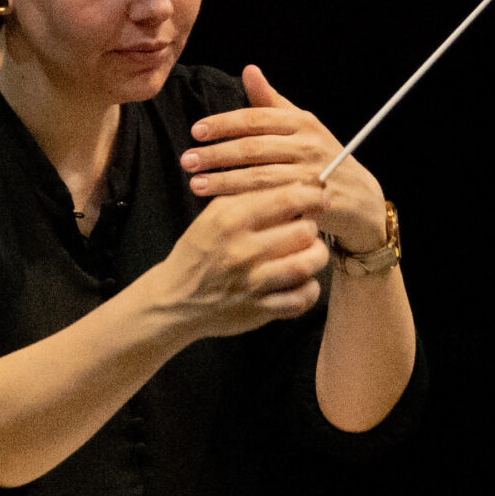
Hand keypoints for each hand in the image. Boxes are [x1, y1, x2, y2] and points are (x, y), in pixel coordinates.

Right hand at [145, 180, 331, 339]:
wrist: (175, 299)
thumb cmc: (200, 251)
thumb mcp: (215, 215)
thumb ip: (251, 197)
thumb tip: (298, 185)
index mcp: (231, 220)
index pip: (287, 199)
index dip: (312, 196)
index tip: (319, 198)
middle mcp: (243, 251)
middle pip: (304, 231)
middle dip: (311, 227)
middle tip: (306, 228)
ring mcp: (253, 283)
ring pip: (308, 264)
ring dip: (315, 256)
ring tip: (309, 252)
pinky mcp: (260, 310)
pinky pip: (302, 298)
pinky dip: (309, 288)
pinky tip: (302, 280)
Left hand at [183, 65, 388, 252]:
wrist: (360, 197)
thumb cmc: (323, 158)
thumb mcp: (302, 126)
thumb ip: (271, 102)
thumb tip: (249, 70)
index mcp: (302, 122)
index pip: (256, 118)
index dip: (224, 124)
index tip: (196, 131)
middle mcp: (308, 145)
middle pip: (254, 148)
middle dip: (217, 154)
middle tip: (187, 160)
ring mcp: (312, 174)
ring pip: (260, 176)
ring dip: (224, 180)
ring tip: (195, 183)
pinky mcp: (312, 201)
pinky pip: (272, 201)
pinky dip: (245, 202)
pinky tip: (221, 204)